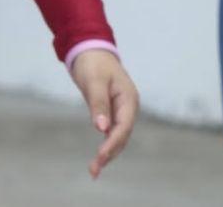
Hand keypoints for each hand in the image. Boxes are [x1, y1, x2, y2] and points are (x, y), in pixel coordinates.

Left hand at [70, 49, 138, 177]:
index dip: (112, 143)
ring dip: (109, 152)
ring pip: (120, 135)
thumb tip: (102, 129)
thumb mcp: (94, 83)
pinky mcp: (115, 111)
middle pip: (123, 135)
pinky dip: (108, 144)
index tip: (100, 158)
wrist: (93, 52)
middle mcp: (129, 106)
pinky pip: (114, 131)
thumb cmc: (94, 65)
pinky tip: (100, 155)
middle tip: (94, 170)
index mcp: (128, 98)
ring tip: (95, 169)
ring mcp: (123, 109)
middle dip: (110, 153)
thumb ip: (98, 104)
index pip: (123, 126)